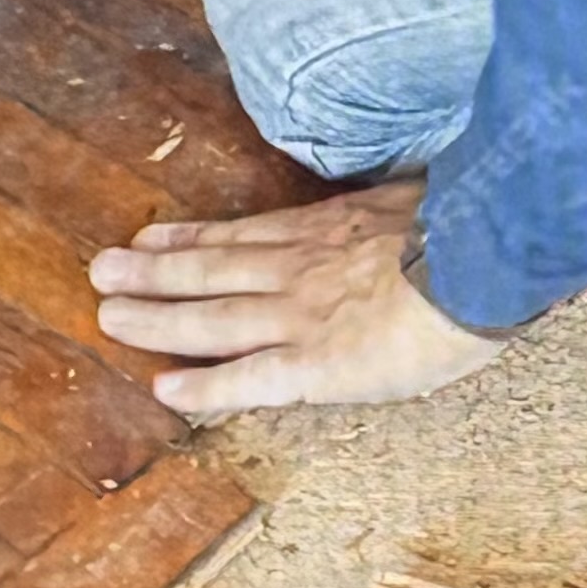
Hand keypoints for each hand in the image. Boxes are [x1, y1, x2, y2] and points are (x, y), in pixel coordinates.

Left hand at [90, 183, 507, 414]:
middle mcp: (299, 269)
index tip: (153, 237)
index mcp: (328, 231)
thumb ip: (399, 210)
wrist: (484, 257)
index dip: (195, 238)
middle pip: (210, 270)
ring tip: (108, 315)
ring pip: (211, 317)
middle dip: (153, 271)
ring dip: (156, 317)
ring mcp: (300, 317)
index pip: (246, 234)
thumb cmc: (472, 226)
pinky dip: (205, 386)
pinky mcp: (315, 365)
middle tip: (102, 270)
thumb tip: (415, 206)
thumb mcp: (422, 196)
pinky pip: (247, 379)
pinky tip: (166, 391)